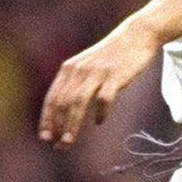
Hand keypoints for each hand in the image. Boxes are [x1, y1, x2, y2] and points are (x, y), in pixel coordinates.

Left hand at [39, 19, 160, 145]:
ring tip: (69, 141)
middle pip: (63, 103)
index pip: (53, 98)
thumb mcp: (88, 65)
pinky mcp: (115, 76)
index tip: (45, 137)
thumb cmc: (112, 55)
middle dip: (58, 127)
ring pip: (78, 102)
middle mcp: (79, 70)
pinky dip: (100, 112)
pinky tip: (99, 121)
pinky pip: (104, 98)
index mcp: (69, 69)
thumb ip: (76, 83)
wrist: (136, 35)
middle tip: (58, 146)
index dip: (47, 119)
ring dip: (71, 124)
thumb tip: (67, 109)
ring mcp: (97, 73)